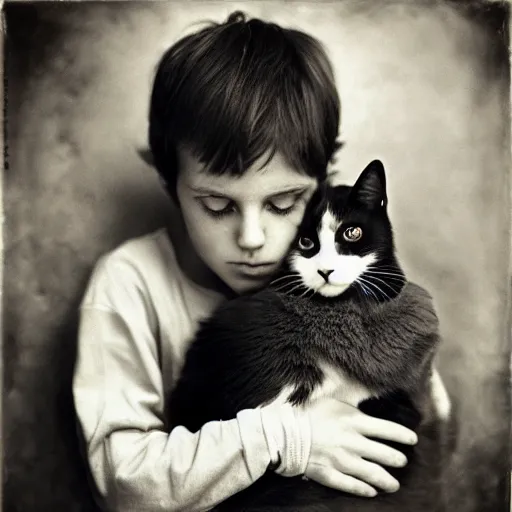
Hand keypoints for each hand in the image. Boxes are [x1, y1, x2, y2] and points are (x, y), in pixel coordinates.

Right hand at [303, 397, 417, 497]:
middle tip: (402, 461)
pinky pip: (351, 486)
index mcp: (353, 421)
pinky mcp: (328, 474)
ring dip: (386, 480)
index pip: (387, 430)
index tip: (412, 440)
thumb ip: (351, 399)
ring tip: (394, 484)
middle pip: (384, 454)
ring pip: (372, 474)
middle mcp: (351, 442)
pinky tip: (371, 492)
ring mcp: (340, 460)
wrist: (281, 430)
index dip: (403, 436)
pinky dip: (363, 490)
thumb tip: (367, 389)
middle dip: (397, 459)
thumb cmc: (306, 410)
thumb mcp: (332, 398)